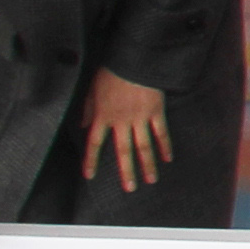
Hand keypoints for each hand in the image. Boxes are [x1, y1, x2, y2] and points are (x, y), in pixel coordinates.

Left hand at [79, 72, 171, 192]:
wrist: (134, 60)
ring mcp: (140, 118)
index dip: (91, 160)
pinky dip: (165, 146)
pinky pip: (161, 132)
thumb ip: (88, 108)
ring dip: (147, 164)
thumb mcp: (92, 89)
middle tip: (129, 189)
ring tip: (151, 180)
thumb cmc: (111, 72)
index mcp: (102, 115)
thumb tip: (82, 125)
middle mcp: (121, 121)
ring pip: (144, 146)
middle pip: (123, 151)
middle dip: (126, 171)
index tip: (89, 175)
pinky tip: (168, 159)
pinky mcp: (156, 111)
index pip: (94, 143)